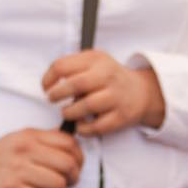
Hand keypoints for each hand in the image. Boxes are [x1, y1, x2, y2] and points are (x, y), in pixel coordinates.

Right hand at [0, 129, 82, 187]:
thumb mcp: (16, 142)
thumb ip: (41, 143)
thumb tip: (71, 150)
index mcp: (29, 135)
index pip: (69, 142)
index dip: (78, 158)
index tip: (73, 168)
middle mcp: (25, 149)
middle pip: (68, 164)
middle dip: (72, 178)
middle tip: (64, 185)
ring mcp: (17, 169)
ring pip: (58, 183)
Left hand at [42, 51, 164, 137]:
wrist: (140, 92)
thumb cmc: (109, 78)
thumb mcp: (93, 62)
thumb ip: (73, 67)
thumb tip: (50, 82)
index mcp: (96, 60)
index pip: (63, 66)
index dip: (49, 78)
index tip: (46, 87)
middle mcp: (108, 76)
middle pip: (76, 84)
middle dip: (58, 94)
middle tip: (52, 99)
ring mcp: (116, 96)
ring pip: (87, 106)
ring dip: (70, 112)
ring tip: (66, 113)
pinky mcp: (121, 116)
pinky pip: (97, 126)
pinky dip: (83, 128)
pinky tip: (80, 124)